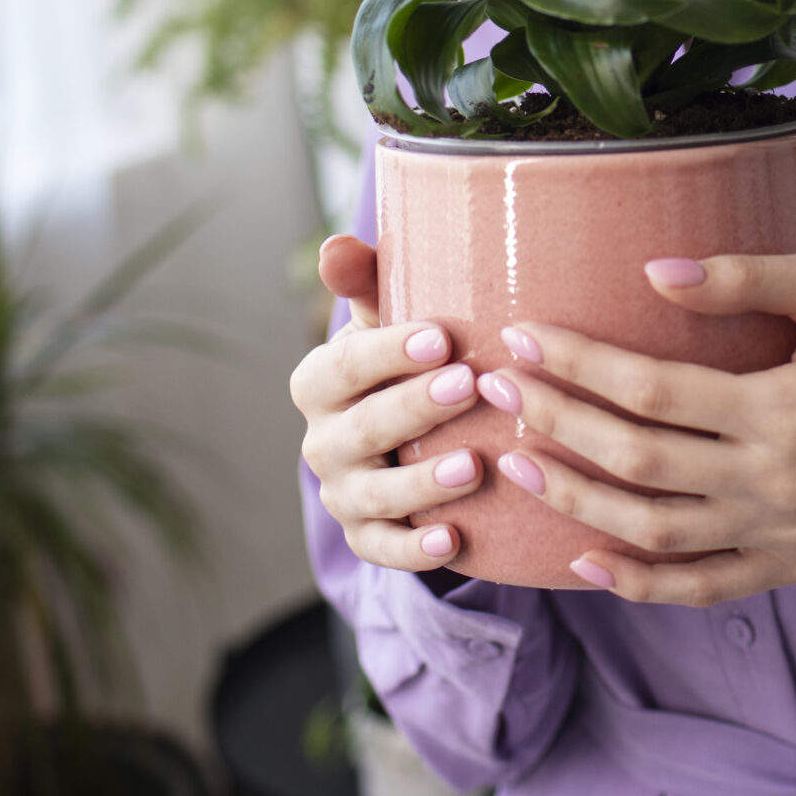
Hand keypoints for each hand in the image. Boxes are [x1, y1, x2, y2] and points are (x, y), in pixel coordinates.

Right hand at [290, 235, 483, 574]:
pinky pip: (383, 549)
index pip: (345, 365)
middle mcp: (322, 441)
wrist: (405, 435)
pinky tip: (453, 540)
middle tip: (468, 387)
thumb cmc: (403, 361)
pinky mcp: (367, 537)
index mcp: (321, 382)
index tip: (440, 337)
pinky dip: (415, 550)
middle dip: (413, 409)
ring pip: (374, 494)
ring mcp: (343, 493)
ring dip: (422, 482)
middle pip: (363, 428)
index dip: (388, 353)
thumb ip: (367, 282)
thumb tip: (339, 245)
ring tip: (473, 465)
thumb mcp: (384, 320)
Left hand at [481, 250, 795, 605]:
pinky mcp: (787, 567)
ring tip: (517, 463)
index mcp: (789, 407)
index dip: (581, 365)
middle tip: (497, 390)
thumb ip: (748, 275)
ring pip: (656, 531)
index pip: (657, 390)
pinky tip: (581, 560)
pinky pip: (699, 587)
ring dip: (576, 501)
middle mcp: (780, 481)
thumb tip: (653, 272)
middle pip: (641, 462)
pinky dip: (637, 583)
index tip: (523, 337)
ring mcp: (782, 534)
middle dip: (558, 424)